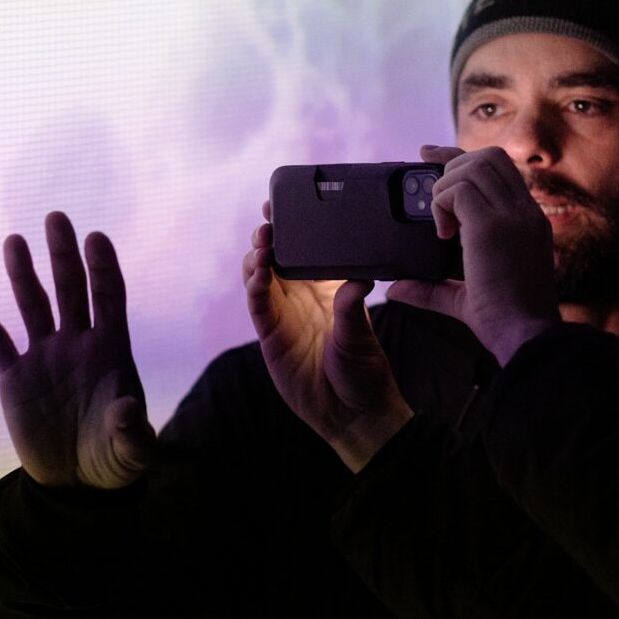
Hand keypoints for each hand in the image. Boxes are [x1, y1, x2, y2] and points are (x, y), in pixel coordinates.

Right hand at [0, 211, 155, 489]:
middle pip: (70, 290)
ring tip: (14, 241)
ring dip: (23, 274)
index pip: (109, 299)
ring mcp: (44, 357)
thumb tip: (127, 409)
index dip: (103, 269)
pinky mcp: (15, 378)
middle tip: (57, 218)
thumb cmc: (113, 462)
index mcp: (110, 351)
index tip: (95, 238)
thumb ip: (133, 432)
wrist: (76, 484)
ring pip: (32, 305)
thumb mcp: (132, 452)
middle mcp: (77, 345)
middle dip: (63, 255)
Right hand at [243, 202, 411, 471]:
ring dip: (257, 259)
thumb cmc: (363, 371)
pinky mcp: (271, 337)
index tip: (281, 206)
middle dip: (268, 237)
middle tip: (269, 223)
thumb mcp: (361, 334)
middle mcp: (300, 297)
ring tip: (263, 246)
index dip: (289, 227)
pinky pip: (258, 307)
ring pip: (260, 277)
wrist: (353, 412)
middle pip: (275, 257)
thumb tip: (362, 277)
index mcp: (325, 287)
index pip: (303, 249)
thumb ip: (352, 305)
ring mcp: (282, 316)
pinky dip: (255, 288)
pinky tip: (258, 274)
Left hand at [387, 143, 560, 364]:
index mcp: (527, 221)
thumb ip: (432, 288)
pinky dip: (440, 204)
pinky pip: (458, 191)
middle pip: (489, 157)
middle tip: (426, 184)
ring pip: (474, 166)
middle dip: (451, 163)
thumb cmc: (504, 322)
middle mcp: (524, 212)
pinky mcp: (493, 227)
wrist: (526, 337)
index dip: (463, 157)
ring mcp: (512, 216)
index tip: (431, 156)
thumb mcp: (465, 298)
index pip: (499, 170)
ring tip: (440, 223)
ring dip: (445, 186)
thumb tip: (398, 288)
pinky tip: (442, 233)